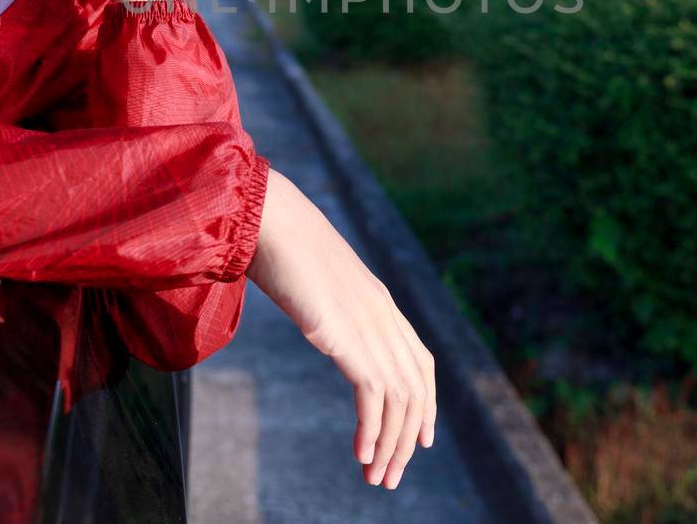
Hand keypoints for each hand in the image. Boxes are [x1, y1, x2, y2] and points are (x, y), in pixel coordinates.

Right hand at [245, 169, 436, 489]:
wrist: (269, 218)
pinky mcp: (346, 333)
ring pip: (399, 398)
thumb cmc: (281, 243)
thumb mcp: (315, 281)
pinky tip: (362, 455)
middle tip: (391, 477)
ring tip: (377, 478)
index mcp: (381, 302)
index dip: (427, 404)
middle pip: (415, 389)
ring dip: (389, 445)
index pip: (421, 362)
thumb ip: (328, 303)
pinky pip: (373, 393)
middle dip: (407, 438)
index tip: (420, 441)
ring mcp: (368, 323)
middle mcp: (384, 314)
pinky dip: (372, 430)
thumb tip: (319, 316)